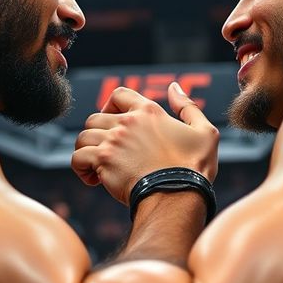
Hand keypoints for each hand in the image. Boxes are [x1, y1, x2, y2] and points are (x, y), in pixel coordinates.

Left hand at [71, 83, 218, 204]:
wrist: (179, 194)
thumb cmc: (194, 168)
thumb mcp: (204, 132)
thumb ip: (187, 106)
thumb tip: (173, 87)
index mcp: (149, 112)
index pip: (118, 94)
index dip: (111, 106)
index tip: (113, 122)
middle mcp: (127, 122)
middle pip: (94, 118)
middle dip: (97, 135)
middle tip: (108, 153)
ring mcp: (113, 141)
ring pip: (83, 138)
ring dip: (87, 152)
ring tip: (98, 167)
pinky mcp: (103, 161)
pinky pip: (78, 158)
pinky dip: (81, 169)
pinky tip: (94, 180)